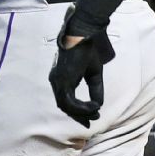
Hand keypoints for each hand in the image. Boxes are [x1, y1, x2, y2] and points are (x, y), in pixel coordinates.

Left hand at [48, 4, 114, 127]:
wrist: (84, 35)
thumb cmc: (88, 50)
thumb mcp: (94, 74)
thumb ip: (95, 90)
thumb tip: (97, 106)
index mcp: (62, 78)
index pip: (66, 100)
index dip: (78, 111)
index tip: (91, 117)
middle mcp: (56, 81)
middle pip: (65, 106)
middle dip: (79, 115)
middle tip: (92, 120)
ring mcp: (57, 81)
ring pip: (66, 106)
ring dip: (81, 112)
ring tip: (96, 112)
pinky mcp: (62, 80)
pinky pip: (69, 101)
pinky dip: (81, 107)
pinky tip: (93, 106)